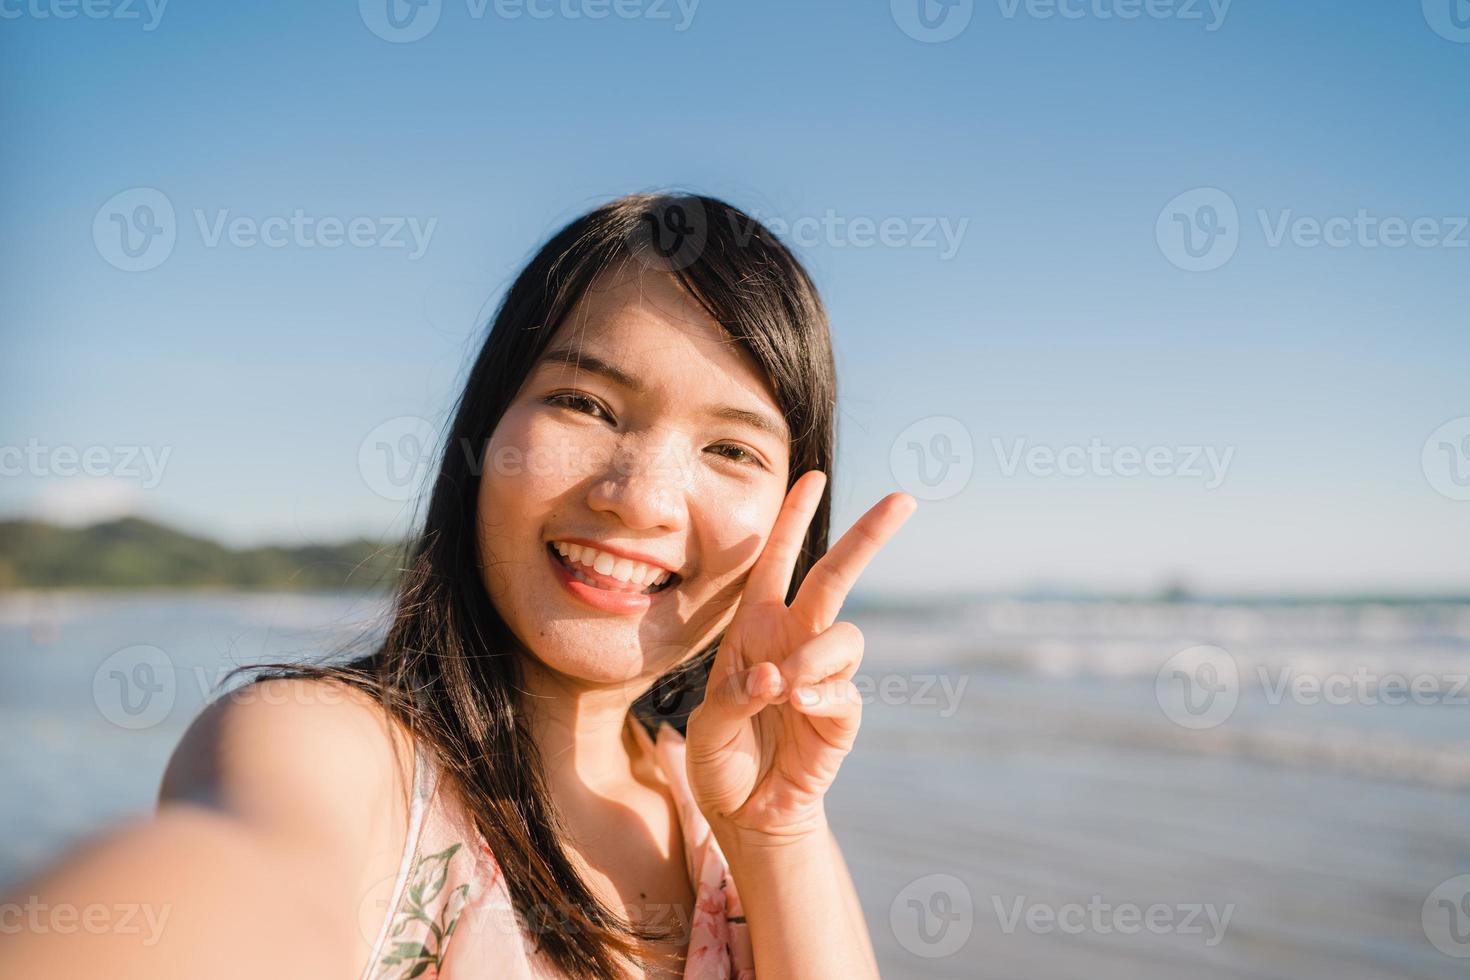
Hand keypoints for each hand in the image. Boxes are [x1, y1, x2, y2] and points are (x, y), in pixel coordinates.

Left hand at [684, 470, 916, 847]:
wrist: (746, 813)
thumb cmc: (721, 760)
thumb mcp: (706, 727)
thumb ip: (734, 696)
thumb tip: (776, 678)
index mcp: (755, 627)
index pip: (776, 561)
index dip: (792, 518)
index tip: (812, 474)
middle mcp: (794, 640)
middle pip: (836, 576)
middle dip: (868, 535)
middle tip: (903, 499)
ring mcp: (823, 675)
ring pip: (845, 636)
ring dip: (814, 658)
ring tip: (781, 692)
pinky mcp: (843, 713)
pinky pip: (844, 690)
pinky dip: (820, 696)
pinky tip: (796, 709)